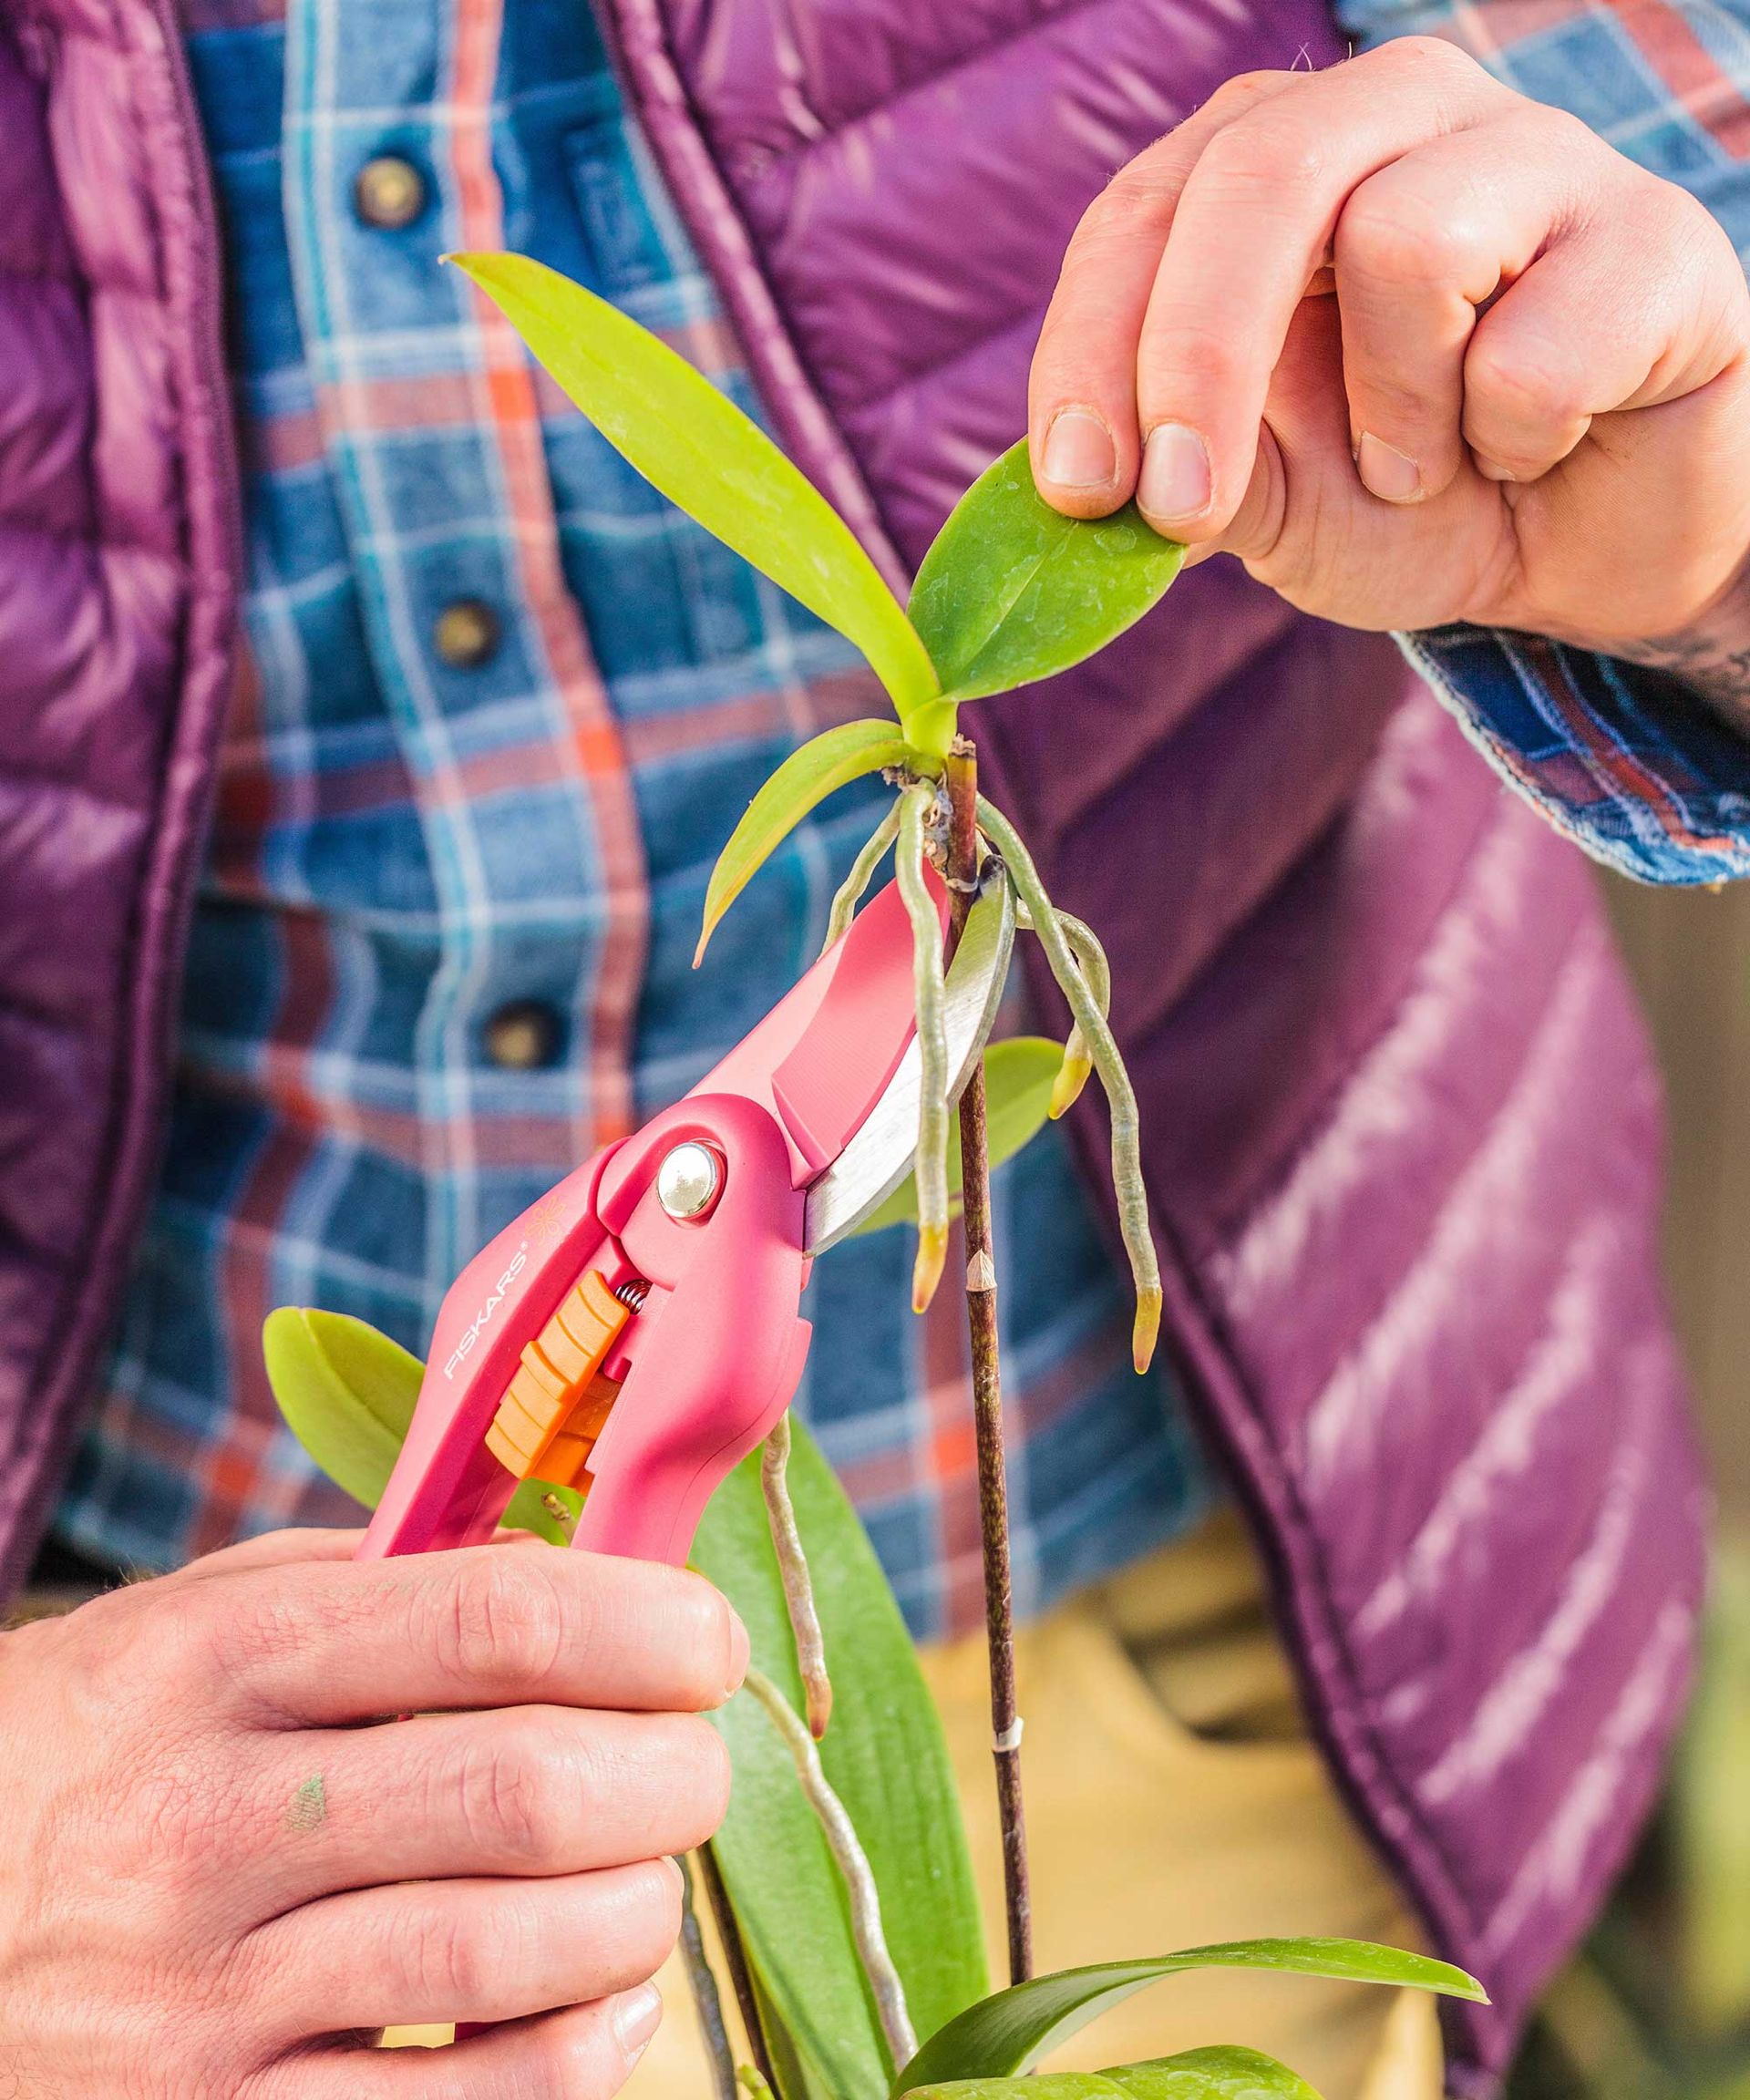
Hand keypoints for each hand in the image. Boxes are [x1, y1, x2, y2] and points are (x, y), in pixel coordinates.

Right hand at [0, 1528, 743, 2097]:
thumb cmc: (88, 1754)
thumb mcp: (183, 1626)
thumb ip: (366, 1587)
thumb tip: (571, 1566)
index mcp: (211, 1665)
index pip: (489, 1620)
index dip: (641, 1625)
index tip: (708, 1642)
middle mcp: (201, 1827)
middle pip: (525, 1788)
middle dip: (669, 1776)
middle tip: (693, 1768)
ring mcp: (196, 2002)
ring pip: (512, 1950)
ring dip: (637, 1911)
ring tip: (644, 1881)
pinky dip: (580, 2055)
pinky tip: (604, 2006)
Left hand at [1029, 38, 1749, 682]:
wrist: (1584, 546)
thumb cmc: (1411, 496)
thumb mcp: (1270, 503)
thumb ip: (1192, 480)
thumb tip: (1104, 493)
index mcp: (1276, 161)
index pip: (1145, 210)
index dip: (1092, 347)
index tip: (1082, 488)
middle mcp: (1400, 115)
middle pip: (1262, 175)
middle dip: (1199, 359)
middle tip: (1186, 508)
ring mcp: (1538, 154)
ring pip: (1406, 242)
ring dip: (1394, 415)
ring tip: (1424, 466)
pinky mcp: (1656, 237)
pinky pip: (1537, 352)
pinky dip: (1512, 442)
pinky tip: (1532, 448)